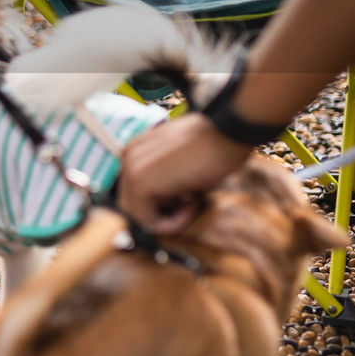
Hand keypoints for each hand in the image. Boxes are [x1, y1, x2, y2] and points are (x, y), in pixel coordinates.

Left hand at [119, 113, 253, 233]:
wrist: (227, 132)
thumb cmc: (213, 145)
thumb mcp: (180, 161)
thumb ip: (163, 175)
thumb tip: (165, 201)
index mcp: (135, 150)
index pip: (136, 192)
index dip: (164, 203)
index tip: (189, 196)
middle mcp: (127, 158)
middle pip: (135, 206)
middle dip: (163, 213)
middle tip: (192, 202)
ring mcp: (131, 170)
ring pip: (141, 216)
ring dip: (170, 219)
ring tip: (195, 200)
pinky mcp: (140, 183)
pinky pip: (150, 221)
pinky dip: (174, 223)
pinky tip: (194, 202)